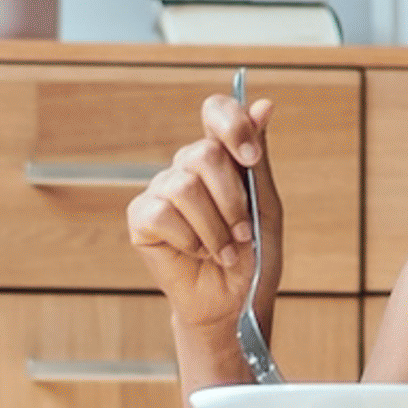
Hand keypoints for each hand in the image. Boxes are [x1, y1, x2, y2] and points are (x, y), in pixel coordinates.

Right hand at [125, 89, 281, 338]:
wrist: (233, 303)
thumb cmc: (252, 256)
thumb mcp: (266, 207)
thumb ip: (259, 160)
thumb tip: (264, 104)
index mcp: (220, 157)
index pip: (215, 111)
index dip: (232, 125)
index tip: (250, 158)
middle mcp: (187, 168)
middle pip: (203, 154)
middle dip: (231, 200)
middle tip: (243, 232)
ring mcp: (162, 191)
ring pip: (185, 187)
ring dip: (214, 228)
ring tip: (224, 251)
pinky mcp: (142, 218)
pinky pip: (162, 214)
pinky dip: (189, 240)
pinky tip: (196, 253)